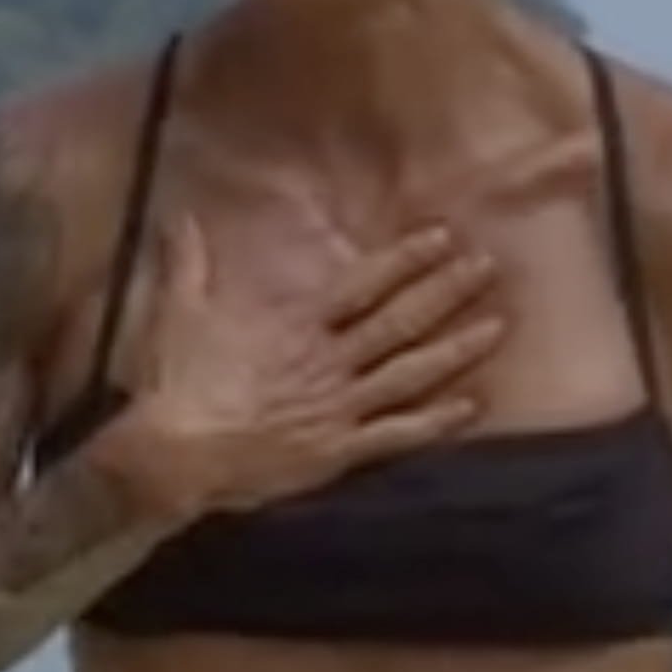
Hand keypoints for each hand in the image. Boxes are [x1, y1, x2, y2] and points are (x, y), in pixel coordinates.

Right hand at [100, 213, 502, 523]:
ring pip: (411, 373)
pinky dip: (436, 423)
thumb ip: (188, 260)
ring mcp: (339, 407)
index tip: (443, 236)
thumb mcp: (180, 310)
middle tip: (489, 267)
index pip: (365, 283)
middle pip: (401, 321)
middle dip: (448, 291)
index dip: (407, 259)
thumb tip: (181, 216)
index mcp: (297, 324)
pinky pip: (397, 435)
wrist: (173, 455)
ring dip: (456, 349)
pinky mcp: (338, 453)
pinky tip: (472, 407)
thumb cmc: (178, 381)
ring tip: (498, 327)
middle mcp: (329, 360)